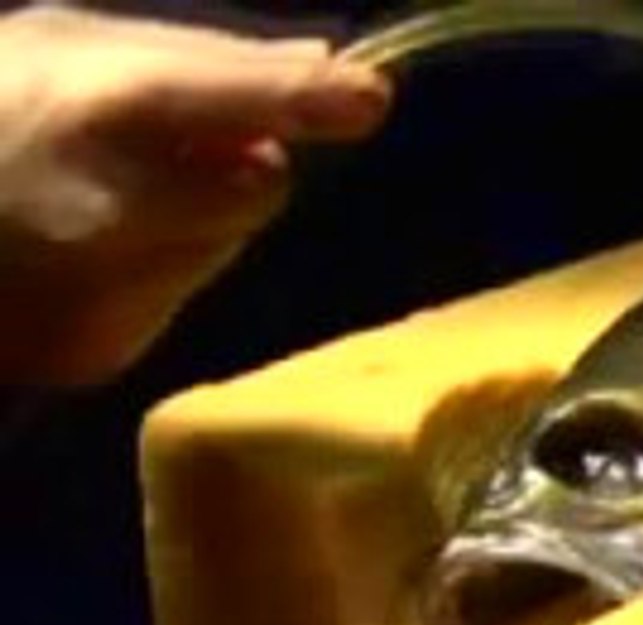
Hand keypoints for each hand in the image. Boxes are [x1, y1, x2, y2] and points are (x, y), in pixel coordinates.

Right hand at [0, 5, 390, 385]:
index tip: (365, 98)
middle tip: (157, 150)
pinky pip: (176, 302)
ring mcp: (105, 290)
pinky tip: (77, 256)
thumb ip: (203, 63)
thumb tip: (329, 74)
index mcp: (98, 109)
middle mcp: (109, 210)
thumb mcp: (68, 45)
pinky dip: (149, 277)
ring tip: (97, 200)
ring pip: (223, 250)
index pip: (233, 101)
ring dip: (193, 226)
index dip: (299, 101)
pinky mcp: (99, 352)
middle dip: (234, 169)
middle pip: (259, 190)